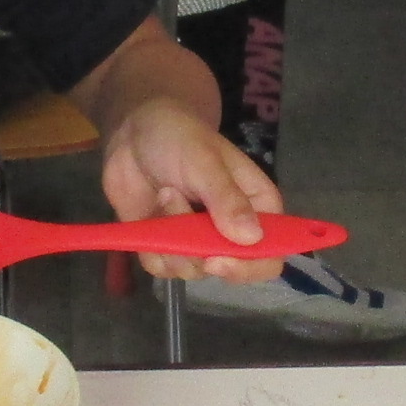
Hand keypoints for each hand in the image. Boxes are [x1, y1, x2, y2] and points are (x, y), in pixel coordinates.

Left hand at [101, 96, 286, 278]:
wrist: (135, 134)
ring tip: (166, 194)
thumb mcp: (205, 161)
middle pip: (229, 270)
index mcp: (257, 209)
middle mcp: (232, 232)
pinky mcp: (167, 248)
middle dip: (198, 250)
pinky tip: (150, 215)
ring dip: (171, 239)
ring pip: (191, 271)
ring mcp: (198, 243)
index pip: (270, 255)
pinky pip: (161, 269)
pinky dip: (151, 247)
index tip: (216, 259)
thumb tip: (251, 239)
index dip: (249, 267)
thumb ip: (227, 199)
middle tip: (177, 211)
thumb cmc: (180, 137)